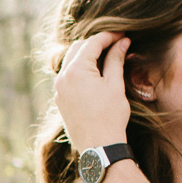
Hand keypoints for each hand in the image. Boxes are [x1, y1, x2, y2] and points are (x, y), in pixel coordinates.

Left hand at [53, 31, 131, 153]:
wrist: (99, 148)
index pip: (92, 43)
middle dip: (96, 43)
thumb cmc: (110, 117)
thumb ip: (116, 60)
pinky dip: (80, 71)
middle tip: (116, 43)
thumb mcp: (115, 85)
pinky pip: (68, 77)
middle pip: (78, 49)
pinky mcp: (60, 101)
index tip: (123, 34)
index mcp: (75, 71)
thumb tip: (122, 42)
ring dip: (87, 56)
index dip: (109, 36)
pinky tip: (95, 74)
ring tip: (107, 57)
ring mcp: (58, 90)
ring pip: (71, 62)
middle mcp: (62, 78)